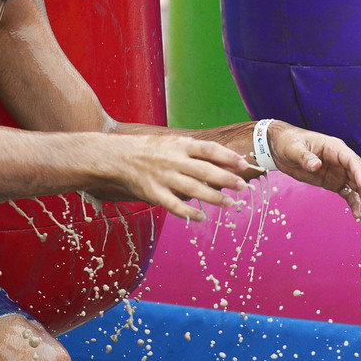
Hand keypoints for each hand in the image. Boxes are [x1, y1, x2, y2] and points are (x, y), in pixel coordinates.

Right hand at [105, 132, 254, 222]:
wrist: (117, 157)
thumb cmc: (149, 150)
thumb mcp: (171, 143)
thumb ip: (194, 151)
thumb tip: (222, 159)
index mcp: (179, 146)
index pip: (209, 150)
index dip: (227, 157)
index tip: (243, 165)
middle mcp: (173, 161)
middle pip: (205, 170)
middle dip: (226, 179)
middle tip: (242, 187)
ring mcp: (164, 177)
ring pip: (193, 189)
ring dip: (213, 198)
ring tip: (229, 204)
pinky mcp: (154, 193)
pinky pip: (175, 206)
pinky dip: (189, 213)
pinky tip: (201, 217)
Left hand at [264, 122, 360, 220]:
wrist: (280, 147)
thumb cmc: (289, 142)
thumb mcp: (294, 148)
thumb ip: (305, 157)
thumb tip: (316, 165)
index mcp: (335, 148)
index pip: (352, 160)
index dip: (358, 173)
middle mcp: (341, 161)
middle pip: (359, 175)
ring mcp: (339, 172)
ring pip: (357, 186)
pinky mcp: (333, 182)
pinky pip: (347, 193)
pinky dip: (353, 203)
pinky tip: (357, 214)